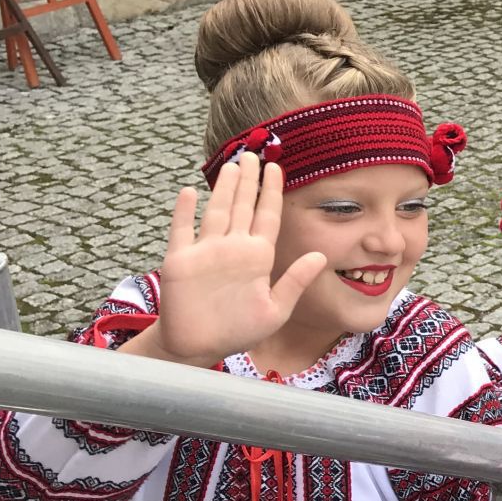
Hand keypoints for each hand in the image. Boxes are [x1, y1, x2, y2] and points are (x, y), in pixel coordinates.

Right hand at [122, 154, 324, 368]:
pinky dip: (183, 212)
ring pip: (216, 210)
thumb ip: (296, 281)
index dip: (272, 192)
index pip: (267, 216)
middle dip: (248, 179)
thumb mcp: (276, 309)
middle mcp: (233, 248)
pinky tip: (188, 192)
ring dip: (223, 187)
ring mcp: (206, 251)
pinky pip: (181, 230)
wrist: (199, 347)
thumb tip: (320, 256)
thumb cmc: (239, 330)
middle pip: (243, 205)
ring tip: (231, 164)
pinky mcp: (180, 260)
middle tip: (253, 152)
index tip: (278, 168)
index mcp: (258, 257)